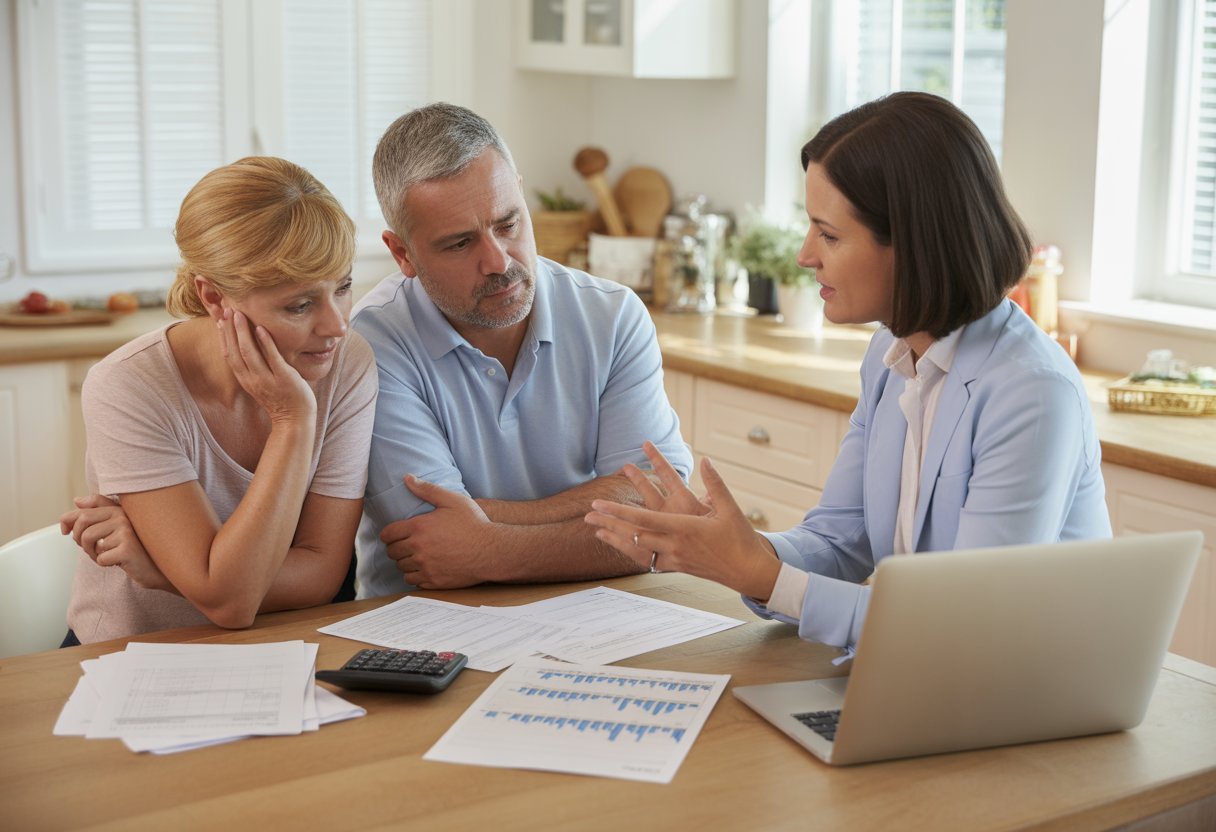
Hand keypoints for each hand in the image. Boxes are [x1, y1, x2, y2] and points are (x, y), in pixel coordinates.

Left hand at [59, 495, 175, 591]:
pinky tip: (117, 562)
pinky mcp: (127, 548)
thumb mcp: (116, 527)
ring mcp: (126, 531)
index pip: (83, 510)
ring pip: (89, 540)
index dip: (67, 520)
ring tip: (104, 555)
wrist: (158, 567)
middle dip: (78, 538)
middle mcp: (123, 516)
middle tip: (88, 548)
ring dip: (91, 553)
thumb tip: (77, 500)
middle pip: (82, 522)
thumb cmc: (135, 547)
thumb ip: (97, 511)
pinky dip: (104, 563)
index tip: (65, 531)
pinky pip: (100, 557)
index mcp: (119, 509)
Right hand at [218, 308, 315, 423]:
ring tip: (240, 314)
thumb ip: (254, 367)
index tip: (220, 319)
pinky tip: (262, 329)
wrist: (295, 420)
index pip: (229, 355)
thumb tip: (249, 348)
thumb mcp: (260, 382)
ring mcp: (267, 379)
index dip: (223, 337)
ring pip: (249, 353)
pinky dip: (266, 343)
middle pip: (235, 351)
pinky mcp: (283, 378)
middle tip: (228, 309)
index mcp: (245, 379)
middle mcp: (252, 379)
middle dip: (230, 330)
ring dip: (243, 332)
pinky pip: (272, 358)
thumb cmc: (281, 398)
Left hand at [379, 476, 495, 588]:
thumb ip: (427, 489)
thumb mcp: (452, 500)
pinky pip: (413, 581)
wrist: (492, 551)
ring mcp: (425, 567)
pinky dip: (416, 575)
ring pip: (401, 568)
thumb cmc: (474, 523)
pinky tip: (426, 567)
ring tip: (417, 556)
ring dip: (406, 562)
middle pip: (392, 552)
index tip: (395, 534)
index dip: (389, 534)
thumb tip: (407, 478)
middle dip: (397, 547)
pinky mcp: (433, 581)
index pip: (388, 535)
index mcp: (418, 528)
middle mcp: (418, 549)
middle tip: (407, 544)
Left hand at [584, 456, 780, 599]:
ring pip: (637, 549)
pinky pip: (647, 559)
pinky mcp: (677, 567)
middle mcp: (675, 545)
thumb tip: (705, 460)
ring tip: (595, 530)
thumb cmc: (740, 539)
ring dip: (615, 538)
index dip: (619, 511)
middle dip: (609, 523)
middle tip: (588, 514)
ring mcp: (674, 558)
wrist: (748, 572)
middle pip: (633, 534)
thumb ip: (716, 483)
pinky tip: (620, 545)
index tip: (600, 504)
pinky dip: (630, 551)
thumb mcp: (730, 508)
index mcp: (685, 528)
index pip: (644, 519)